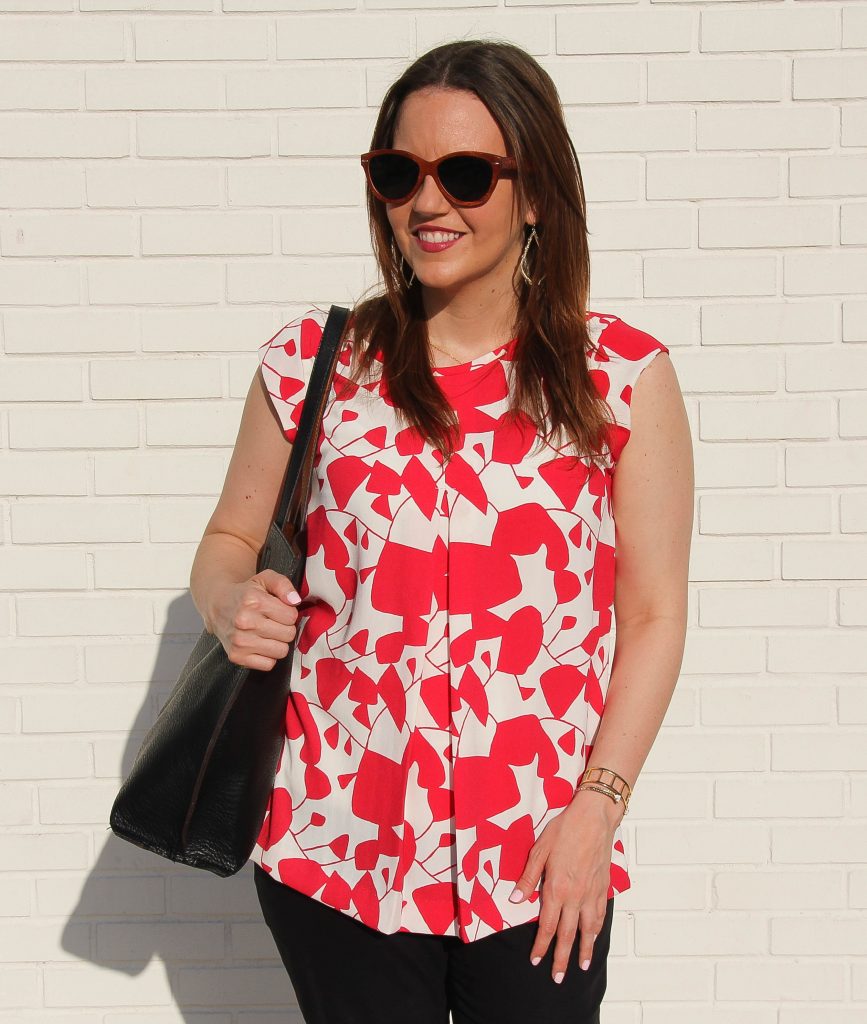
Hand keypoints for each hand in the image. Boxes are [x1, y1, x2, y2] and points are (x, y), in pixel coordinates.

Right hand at [210, 568, 302, 670]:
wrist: (217, 605)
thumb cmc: (246, 593)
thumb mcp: (265, 579)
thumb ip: (283, 584)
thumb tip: (295, 601)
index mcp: (254, 601)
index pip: (291, 616)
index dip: (288, 613)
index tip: (278, 610)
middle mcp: (245, 622)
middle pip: (288, 634)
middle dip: (284, 628)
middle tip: (272, 622)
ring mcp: (239, 641)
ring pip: (281, 651)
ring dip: (278, 642)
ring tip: (267, 632)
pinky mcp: (236, 656)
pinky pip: (269, 664)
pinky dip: (268, 656)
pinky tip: (260, 644)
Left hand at [508, 789, 622, 983]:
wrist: (593, 818)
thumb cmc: (564, 830)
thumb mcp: (539, 850)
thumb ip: (528, 878)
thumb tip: (516, 900)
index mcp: (557, 888)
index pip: (548, 925)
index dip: (541, 945)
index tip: (535, 959)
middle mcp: (575, 896)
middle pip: (568, 934)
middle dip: (562, 958)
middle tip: (558, 978)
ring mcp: (591, 893)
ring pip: (588, 929)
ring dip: (583, 949)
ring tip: (581, 966)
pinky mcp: (602, 887)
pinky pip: (599, 915)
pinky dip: (596, 930)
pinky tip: (594, 937)